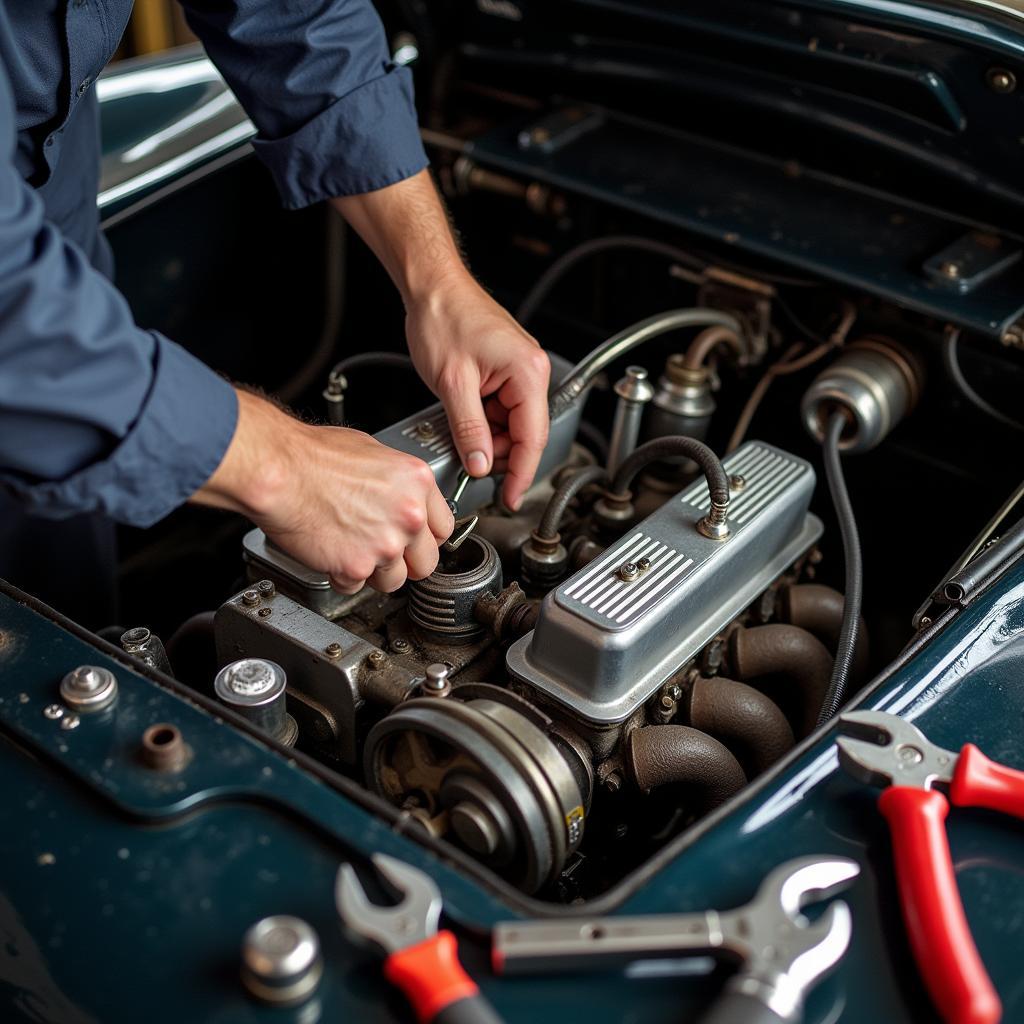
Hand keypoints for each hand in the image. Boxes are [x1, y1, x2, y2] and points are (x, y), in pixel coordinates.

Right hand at [193, 391, 453, 593]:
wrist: (278, 471)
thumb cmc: (312, 456)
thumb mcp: (372, 452)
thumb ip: (397, 484)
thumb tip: (400, 498)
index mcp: (418, 482)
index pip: (444, 529)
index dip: (424, 538)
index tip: (414, 541)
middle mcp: (409, 515)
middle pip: (426, 562)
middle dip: (406, 562)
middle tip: (383, 553)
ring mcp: (386, 543)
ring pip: (394, 581)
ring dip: (374, 573)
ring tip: (351, 551)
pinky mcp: (357, 566)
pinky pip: (356, 586)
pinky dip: (342, 577)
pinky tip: (330, 554)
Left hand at [331, 171, 550, 510]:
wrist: (430, 285)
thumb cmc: (443, 316)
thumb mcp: (452, 383)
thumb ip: (469, 430)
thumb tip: (481, 466)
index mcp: (527, 373)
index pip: (532, 438)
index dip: (520, 474)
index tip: (509, 498)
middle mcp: (530, 372)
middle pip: (524, 434)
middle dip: (498, 456)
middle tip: (472, 470)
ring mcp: (518, 371)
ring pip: (509, 425)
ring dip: (487, 440)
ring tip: (461, 440)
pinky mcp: (503, 372)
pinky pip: (499, 410)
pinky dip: (482, 424)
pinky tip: (463, 424)